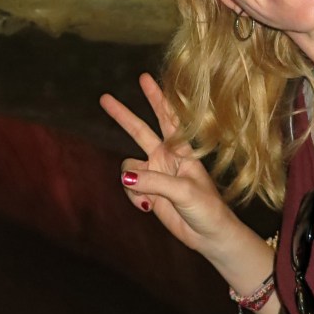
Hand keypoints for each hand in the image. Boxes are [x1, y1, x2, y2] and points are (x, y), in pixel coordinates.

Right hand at [100, 73, 237, 258]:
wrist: (208, 235)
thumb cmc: (207, 208)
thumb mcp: (184, 191)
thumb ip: (155, 181)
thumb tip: (126, 176)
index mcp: (182, 150)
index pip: (168, 117)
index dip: (157, 97)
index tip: (144, 77)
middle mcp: (166, 157)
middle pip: (140, 130)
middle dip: (123, 115)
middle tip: (104, 98)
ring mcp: (155, 173)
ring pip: (129, 167)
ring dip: (133, 182)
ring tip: (149, 200)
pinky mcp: (148, 191)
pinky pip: (129, 186)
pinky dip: (134, 196)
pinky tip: (148, 207)